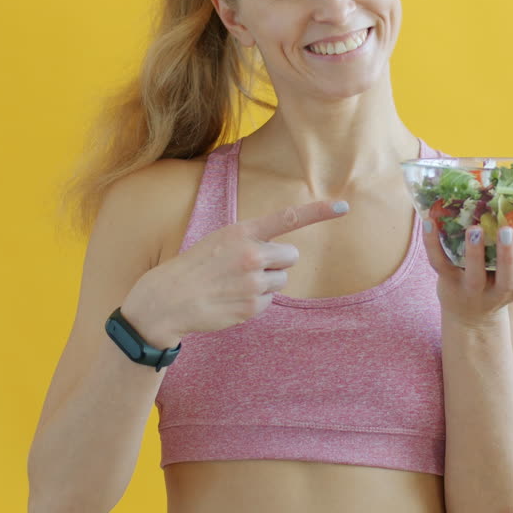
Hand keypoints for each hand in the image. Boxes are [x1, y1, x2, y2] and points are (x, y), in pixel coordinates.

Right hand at [123, 200, 349, 346]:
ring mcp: (253, 281)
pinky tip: (233, 299)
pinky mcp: (253, 306)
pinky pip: (270, 300)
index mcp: (242, 231)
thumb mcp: (219, 240)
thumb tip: (283, 252)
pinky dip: (256, 301)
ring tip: (236, 284)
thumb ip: (250, 239)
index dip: (318, 212)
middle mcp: (252, 254)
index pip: (287, 218)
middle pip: (291, 256)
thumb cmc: (196, 266)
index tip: (343, 206)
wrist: (169, 299)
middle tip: (247, 267)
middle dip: (277, 262)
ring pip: (282, 280)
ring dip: (266, 283)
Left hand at [422, 218, 512, 326]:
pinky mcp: (447, 283)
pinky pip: (439, 263)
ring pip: (472, 274)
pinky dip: (433, 243)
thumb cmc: (507, 280)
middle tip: (507, 230)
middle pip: (507, 278)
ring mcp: (472, 290)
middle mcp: (499, 291)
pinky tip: (430, 221)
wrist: (470, 314)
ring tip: (474, 229)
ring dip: (473, 252)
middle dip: (508, 256)